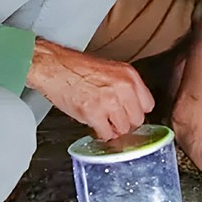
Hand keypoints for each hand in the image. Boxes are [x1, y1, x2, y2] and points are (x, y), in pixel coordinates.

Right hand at [25, 39, 154, 139]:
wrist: (54, 67)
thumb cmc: (76, 68)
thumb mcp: (110, 71)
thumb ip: (125, 88)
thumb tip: (132, 107)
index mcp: (129, 75)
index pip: (148, 105)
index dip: (136, 111)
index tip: (129, 114)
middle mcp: (122, 87)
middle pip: (137, 120)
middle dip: (125, 123)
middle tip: (113, 120)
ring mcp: (108, 100)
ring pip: (123, 130)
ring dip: (112, 129)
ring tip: (102, 121)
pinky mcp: (93, 112)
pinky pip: (106, 134)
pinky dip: (100, 134)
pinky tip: (94, 125)